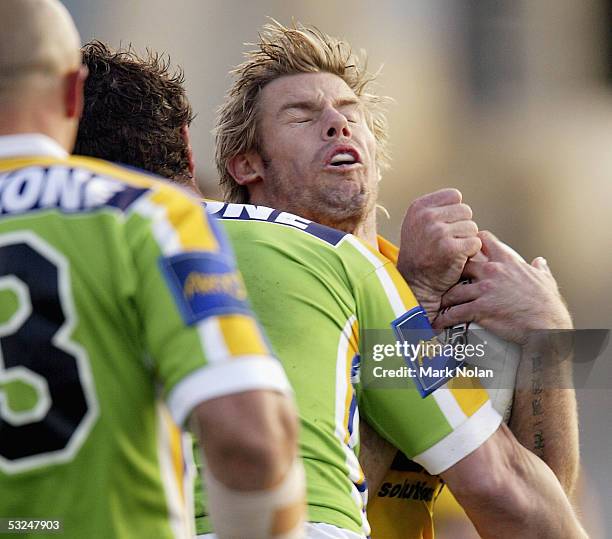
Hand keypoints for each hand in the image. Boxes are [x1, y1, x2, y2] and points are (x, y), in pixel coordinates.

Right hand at [396, 189, 480, 316]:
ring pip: (472, 227)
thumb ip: (435, 209)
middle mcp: (426, 217)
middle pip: (466, 210)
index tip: (444, 226)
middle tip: (448, 242)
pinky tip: (456, 259)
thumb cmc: (421, 253)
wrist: (415, 283)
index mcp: (418, 207)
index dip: (455, 212)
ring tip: (450, 250)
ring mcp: (438, 233)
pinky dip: (470, 252)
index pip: (454, 195)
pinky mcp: (451, 249)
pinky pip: (475, 243)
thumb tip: (458, 198)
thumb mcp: (417, 224)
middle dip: (462, 226)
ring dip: (466, 240)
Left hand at [433, 231, 572, 344]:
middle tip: (443, 280)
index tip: (462, 249)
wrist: (547, 326)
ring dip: (444, 298)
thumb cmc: (548, 304)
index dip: (470, 243)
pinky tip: (438, 322)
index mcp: (507, 261)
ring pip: (453, 290)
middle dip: (451, 272)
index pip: (483, 239)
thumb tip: (540, 261)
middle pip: (461, 264)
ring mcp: (485, 290)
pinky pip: (455, 313)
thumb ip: (539, 269)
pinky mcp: (480, 309)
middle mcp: (493, 271)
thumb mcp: (546, 280)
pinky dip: (444, 318)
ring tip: (438, 304)